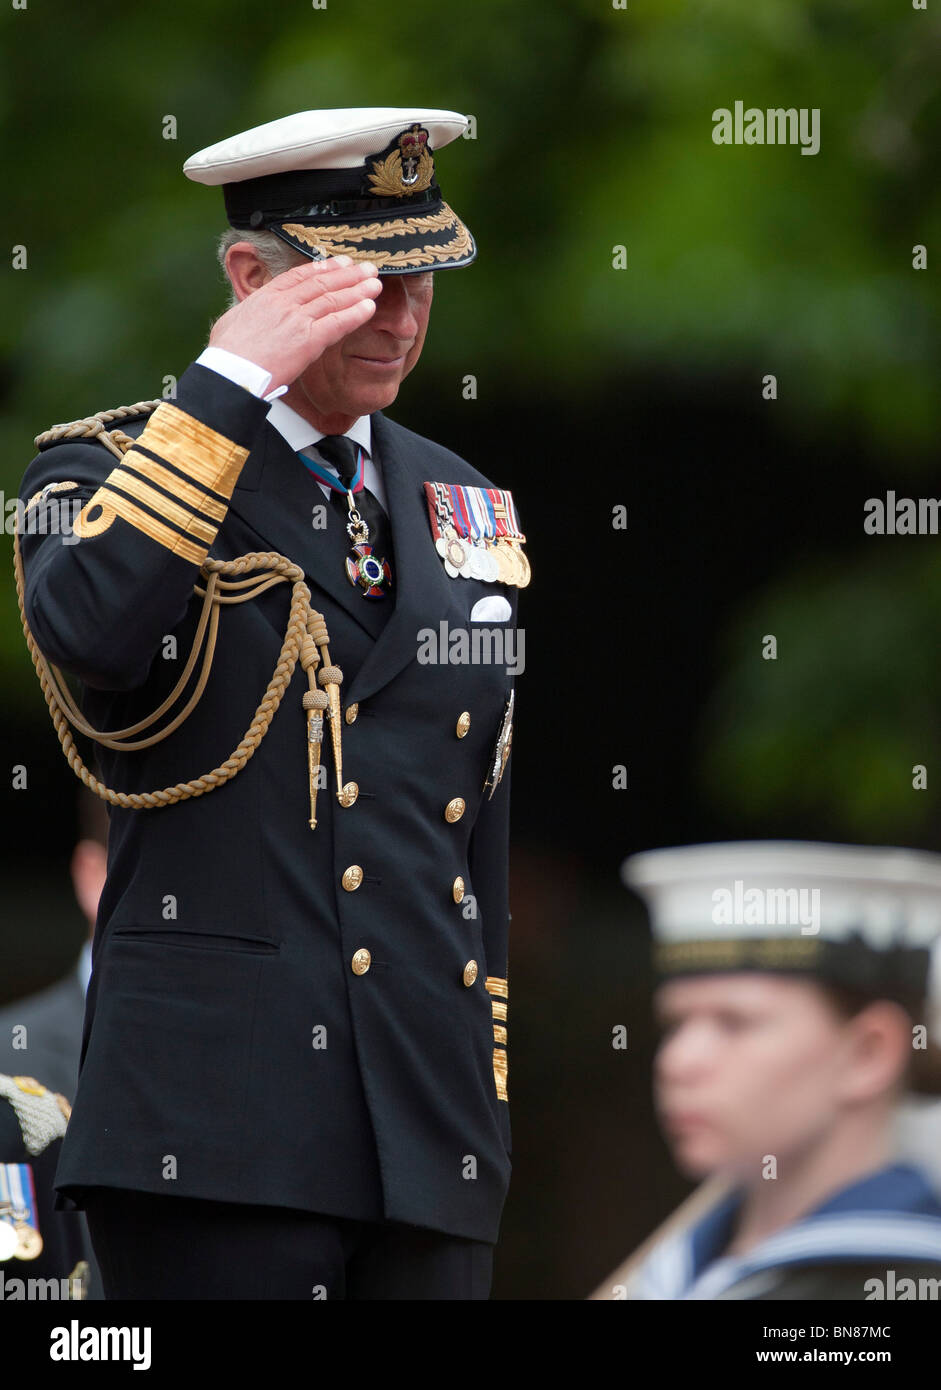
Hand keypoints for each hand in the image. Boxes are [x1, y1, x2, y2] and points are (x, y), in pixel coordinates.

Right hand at [208, 256, 381, 391]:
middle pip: (321, 283)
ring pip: (333, 299)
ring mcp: (297, 320)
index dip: (322, 268)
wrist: (230, 373)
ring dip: (357, 290)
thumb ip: (250, 314)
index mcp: (265, 297)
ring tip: (374, 282)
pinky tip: (369, 307)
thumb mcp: (232, 322)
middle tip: (366, 268)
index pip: (299, 276)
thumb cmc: (226, 355)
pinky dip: (355, 314)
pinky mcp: (308, 340)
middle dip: (347, 274)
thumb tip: (251, 315)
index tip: (338, 262)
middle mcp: (284, 303)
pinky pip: (337, 323)